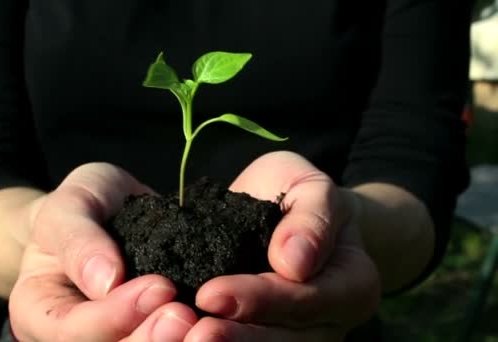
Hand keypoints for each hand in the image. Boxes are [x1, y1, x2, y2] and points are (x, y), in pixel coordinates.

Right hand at [8, 163, 196, 340]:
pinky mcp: (146, 327)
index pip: (72, 330)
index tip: (159, 286)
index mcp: (40, 311)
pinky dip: (187, 337)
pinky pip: (164, 339)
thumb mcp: (69, 205)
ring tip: (202, 325)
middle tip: (186, 316)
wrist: (107, 210)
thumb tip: (106, 281)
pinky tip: (212, 324)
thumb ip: (78, 238)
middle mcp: (73, 335)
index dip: (115, 316)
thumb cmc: (81, 206)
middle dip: (148, 340)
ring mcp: (111, 335)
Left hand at [186, 151, 380, 340]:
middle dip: (236, 338)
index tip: (210, 294)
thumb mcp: (312, 187)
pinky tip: (182, 337)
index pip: (306, 300)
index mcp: (351, 284)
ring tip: (183, 337)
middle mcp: (330, 321)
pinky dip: (219, 341)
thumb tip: (294, 263)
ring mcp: (301, 336)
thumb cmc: (302, 197)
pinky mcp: (268, 334)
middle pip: (285, 341)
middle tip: (192, 333)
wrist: (293, 214)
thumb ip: (312, 218)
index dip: (260, 300)